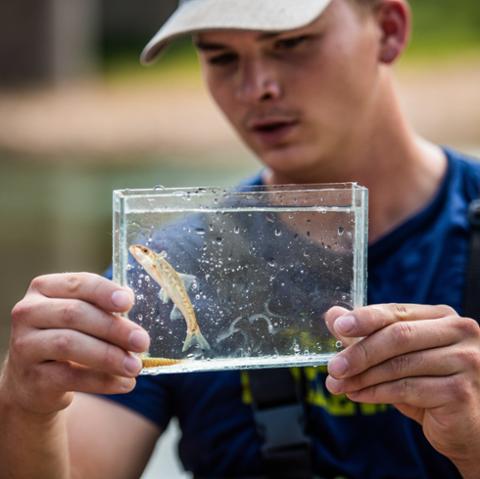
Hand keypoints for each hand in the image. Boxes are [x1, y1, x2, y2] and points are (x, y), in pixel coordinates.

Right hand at [1, 273, 149, 415]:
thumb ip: (104, 308)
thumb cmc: (67, 336)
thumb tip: (131, 307)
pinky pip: (70, 377)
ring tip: (135, 366)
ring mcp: (25, 346)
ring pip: (70, 345)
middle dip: (114, 328)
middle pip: (75, 314)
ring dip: (109, 356)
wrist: (33, 380)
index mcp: (44, 288)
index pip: (78, 284)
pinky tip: (124, 383)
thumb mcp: (82, 317)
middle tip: (142, 341)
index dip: (104, 292)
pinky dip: (102, 381)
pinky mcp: (31, 378)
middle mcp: (29, 313)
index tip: (129, 302)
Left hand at [324, 303, 479, 473]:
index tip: (338, 325)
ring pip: (400, 365)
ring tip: (338, 384)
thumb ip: (367, 334)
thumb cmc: (430, 385)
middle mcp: (459, 332)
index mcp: (442, 317)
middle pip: (398, 336)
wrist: (465, 427)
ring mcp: (465, 361)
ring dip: (362, 376)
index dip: (365, 318)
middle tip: (333, 366)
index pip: (397, 312)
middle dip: (360, 352)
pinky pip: (407, 389)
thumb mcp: (397, 356)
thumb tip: (333, 314)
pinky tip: (357, 394)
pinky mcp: (460, 391)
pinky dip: (376, 393)